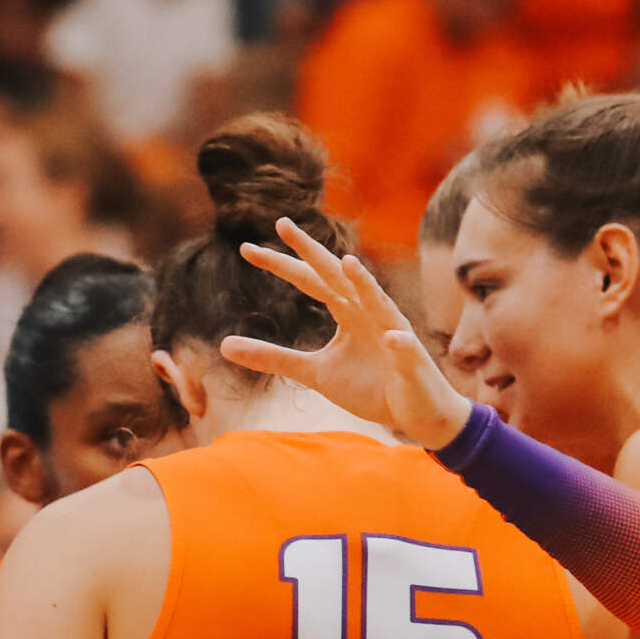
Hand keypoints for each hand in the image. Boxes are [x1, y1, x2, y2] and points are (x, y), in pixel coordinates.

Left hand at [218, 217, 475, 448]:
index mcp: (346, 311)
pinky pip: (405, 351)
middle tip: (282, 224)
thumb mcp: (313, 373)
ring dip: (365, 285)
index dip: (281, 264)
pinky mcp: (411, 364)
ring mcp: (393, 334)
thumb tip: (224, 345)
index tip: (245, 249)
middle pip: (336, 278)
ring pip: (379, 304)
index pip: (309, 280)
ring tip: (348, 264)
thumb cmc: (369, 386)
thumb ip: (273, 357)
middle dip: (311, 252)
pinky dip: (399, 344)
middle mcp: (369, 313)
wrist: (415, 414)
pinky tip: (392, 337)